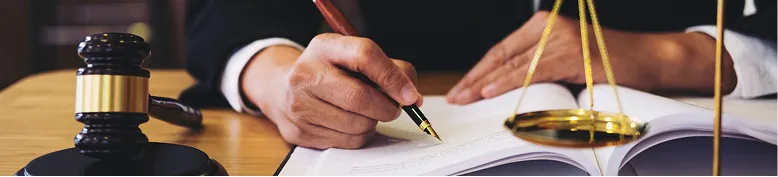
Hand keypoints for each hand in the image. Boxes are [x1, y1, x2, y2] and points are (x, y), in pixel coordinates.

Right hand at [242, 33, 421, 148]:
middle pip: (360, 97)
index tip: (410, 94)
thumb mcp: (351, 56)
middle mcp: (306, 74)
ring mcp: (300, 106)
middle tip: (394, 107)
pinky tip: (352, 123)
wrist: (282, 90)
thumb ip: (386, 68)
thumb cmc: (329, 72)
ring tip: (367, 112)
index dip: (393, 77)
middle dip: (387, 107)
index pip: (365, 55)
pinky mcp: (300, 132)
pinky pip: (347, 141)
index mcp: (324, 48)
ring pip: (357, 124)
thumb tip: (411, 95)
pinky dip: (360, 135)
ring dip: (373, 122)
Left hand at [447, 11, 735, 103]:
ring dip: (485, 83)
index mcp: (543, 26)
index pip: (502, 50)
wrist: (647, 59)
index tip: (462, 87)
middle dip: (476, 78)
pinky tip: (491, 91)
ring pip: (513, 64)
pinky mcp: (571, 54)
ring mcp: (559, 39)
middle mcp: (548, 28)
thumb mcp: (564, 61)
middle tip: (457, 95)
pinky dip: (509, 82)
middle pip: (502, 56)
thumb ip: (536, 66)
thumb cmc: (608, 63)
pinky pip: (532, 71)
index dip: (479, 70)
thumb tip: (502, 86)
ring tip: (466, 97)